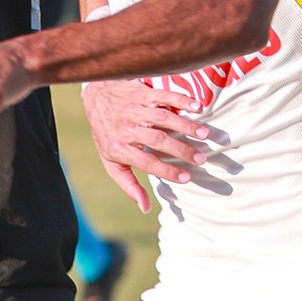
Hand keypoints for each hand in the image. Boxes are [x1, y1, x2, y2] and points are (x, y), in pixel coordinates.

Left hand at [81, 78, 208, 212]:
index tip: (187, 178)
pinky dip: (181, 100)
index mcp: (119, 148)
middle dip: (181, 150)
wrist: (96, 96)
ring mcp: (135, 109)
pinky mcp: (143, 93)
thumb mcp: (111, 162)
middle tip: (201, 159)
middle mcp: (127, 128)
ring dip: (185, 126)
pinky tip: (198, 107)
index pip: (146, 162)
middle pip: (157, 140)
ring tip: (204, 135)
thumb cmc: (108, 135)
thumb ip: (128, 184)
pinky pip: (163, 96)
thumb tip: (145, 207)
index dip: (166, 170)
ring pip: (163, 118)